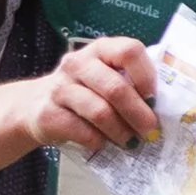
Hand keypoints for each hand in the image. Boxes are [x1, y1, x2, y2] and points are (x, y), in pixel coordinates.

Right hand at [21, 36, 158, 156]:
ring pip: (100, 111)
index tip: (154, 100)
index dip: (146, 76)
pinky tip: (103, 144)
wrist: (34, 106)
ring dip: (121, 132)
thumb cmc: (82, 93)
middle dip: (138, 113)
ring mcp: (61, 88)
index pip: (129, 51)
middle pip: (116, 87)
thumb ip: (128, 82)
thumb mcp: (103, 77)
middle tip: (151, 131)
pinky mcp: (49, 113)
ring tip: (131, 143)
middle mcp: (78, 63)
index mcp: (99, 50)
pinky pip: (82, 130)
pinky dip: (98, 141)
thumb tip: (162, 108)